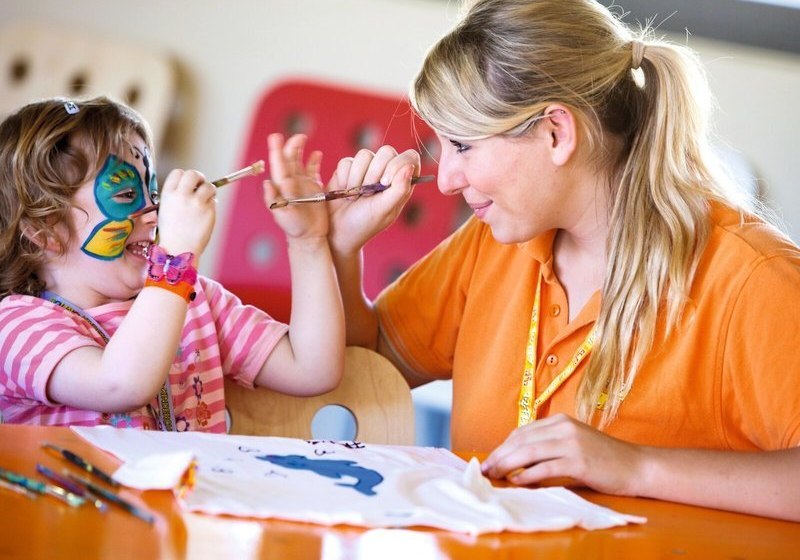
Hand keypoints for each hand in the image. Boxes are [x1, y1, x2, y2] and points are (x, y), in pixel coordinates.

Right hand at [156, 169, 215, 256]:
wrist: (179, 250)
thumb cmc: (172, 232)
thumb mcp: (166, 210)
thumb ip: (178, 196)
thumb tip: (194, 187)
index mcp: (168, 194)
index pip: (178, 172)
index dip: (185, 176)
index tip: (189, 184)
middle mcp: (181, 195)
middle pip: (194, 174)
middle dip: (200, 178)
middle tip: (201, 186)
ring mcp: (196, 202)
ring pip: (209, 186)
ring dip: (209, 191)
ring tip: (204, 201)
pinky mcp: (208, 210)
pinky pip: (213, 201)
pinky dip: (211, 205)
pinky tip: (205, 214)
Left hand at [264, 133, 327, 239]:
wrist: (309, 236)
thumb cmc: (294, 228)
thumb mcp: (283, 215)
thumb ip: (274, 200)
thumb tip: (266, 184)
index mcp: (282, 187)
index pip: (279, 165)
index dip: (276, 151)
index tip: (275, 138)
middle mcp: (291, 182)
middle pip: (288, 159)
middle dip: (290, 146)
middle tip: (295, 136)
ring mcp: (302, 183)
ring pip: (299, 161)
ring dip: (299, 149)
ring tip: (302, 137)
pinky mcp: (313, 187)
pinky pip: (313, 170)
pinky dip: (314, 161)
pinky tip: (317, 153)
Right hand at [326, 145, 420, 255]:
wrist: (337, 231)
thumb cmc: (365, 224)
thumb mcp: (385, 210)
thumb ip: (399, 189)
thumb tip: (410, 166)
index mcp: (401, 183)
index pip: (410, 157)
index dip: (398, 164)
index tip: (385, 182)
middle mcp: (385, 172)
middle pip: (386, 151)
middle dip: (374, 173)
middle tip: (367, 194)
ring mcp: (366, 168)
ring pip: (365, 154)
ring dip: (357, 178)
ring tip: (355, 197)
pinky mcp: (347, 168)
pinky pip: (347, 161)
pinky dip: (344, 178)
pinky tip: (344, 191)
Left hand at [480, 413, 646, 496]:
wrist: (635, 466)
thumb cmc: (603, 458)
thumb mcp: (573, 443)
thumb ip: (549, 445)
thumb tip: (516, 459)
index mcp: (560, 420)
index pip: (522, 432)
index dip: (503, 446)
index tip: (490, 460)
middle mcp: (564, 427)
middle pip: (522, 440)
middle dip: (500, 455)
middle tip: (486, 469)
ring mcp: (572, 443)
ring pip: (530, 451)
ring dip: (508, 464)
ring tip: (495, 475)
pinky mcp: (580, 461)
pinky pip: (546, 467)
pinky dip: (529, 474)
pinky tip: (518, 481)